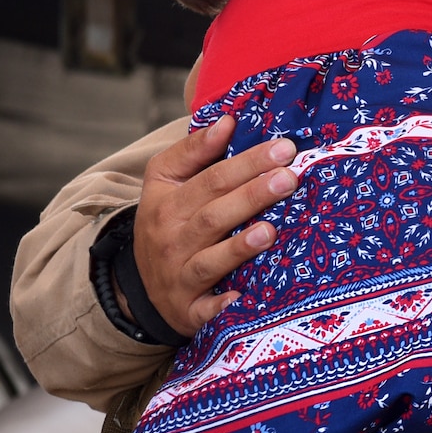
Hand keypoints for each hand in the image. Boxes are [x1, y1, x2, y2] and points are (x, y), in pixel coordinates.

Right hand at [132, 114, 298, 334]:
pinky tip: (240, 298)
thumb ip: (192, 151)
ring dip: (239, 247)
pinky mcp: (188, 311)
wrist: (142, 287)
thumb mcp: (164, 183)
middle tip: (289, 178)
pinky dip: (220, 306)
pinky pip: (204, 311)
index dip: (246, 162)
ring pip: (209, 260)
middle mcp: (172, 240)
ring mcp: (179, 277)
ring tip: (270, 230)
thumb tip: (227, 121)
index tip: (283, 148)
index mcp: (168, 204)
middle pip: (213, 215)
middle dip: (251, 195)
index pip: (210, 179)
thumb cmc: (166, 223)